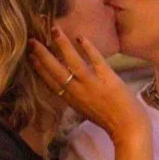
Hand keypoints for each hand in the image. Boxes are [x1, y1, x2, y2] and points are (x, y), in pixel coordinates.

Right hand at [30, 24, 148, 144]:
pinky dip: (88, 48)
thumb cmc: (108, 119)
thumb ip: (75, 95)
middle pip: (56, 72)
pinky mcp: (108, 79)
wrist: (128, 129)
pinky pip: (96, 60)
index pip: (50, 82)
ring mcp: (93, 85)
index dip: (39, 69)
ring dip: (63, 46)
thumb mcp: (85, 109)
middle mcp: (78, 93)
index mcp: (71, 100)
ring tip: (54, 30)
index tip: (29, 56)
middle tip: (32, 40)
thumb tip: (67, 81)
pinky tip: (80, 37)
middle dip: (42, 55)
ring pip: (74, 63)